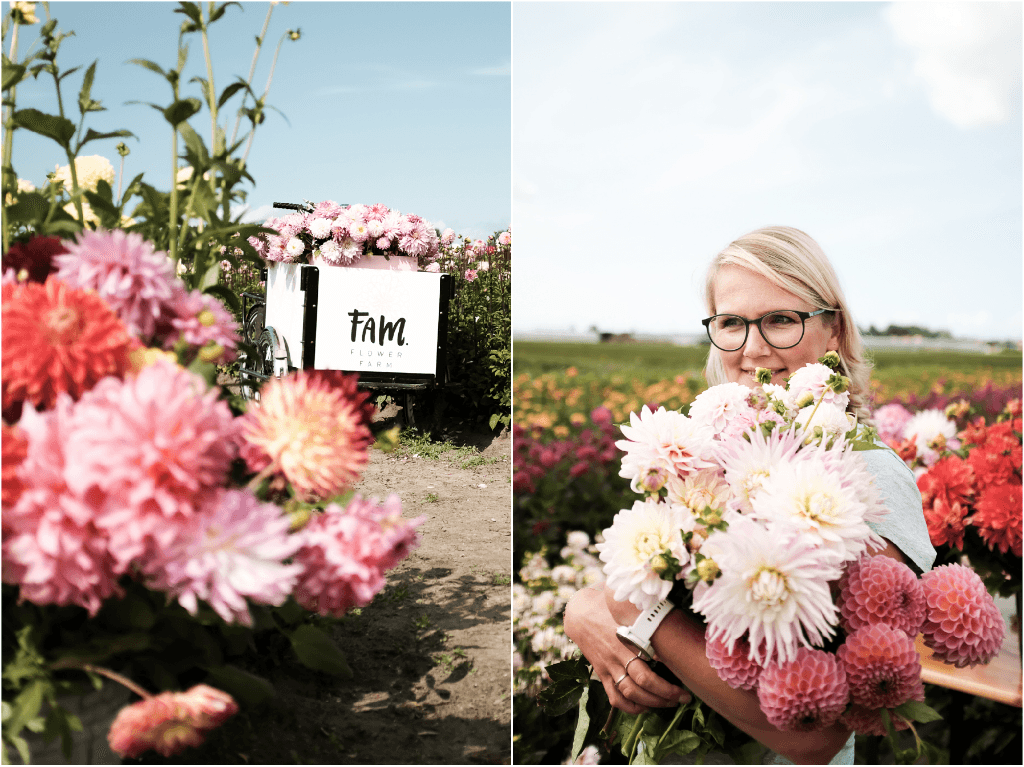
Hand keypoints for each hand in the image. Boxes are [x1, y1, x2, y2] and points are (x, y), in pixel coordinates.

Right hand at [563, 587, 689, 715]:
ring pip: (630, 693)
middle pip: (643, 682)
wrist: (580, 614)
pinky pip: (614, 697)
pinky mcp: (602, 674)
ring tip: (669, 703)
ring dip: (652, 703)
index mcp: (628, 637)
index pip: (650, 664)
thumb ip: (648, 620)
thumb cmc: (610, 607)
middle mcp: (618, 654)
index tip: (685, 681)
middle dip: (666, 694)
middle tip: (683, 697)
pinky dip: (630, 707)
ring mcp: (609, 666)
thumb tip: (672, 634)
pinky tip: (645, 707)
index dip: (668, 679)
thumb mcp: (629, 609)